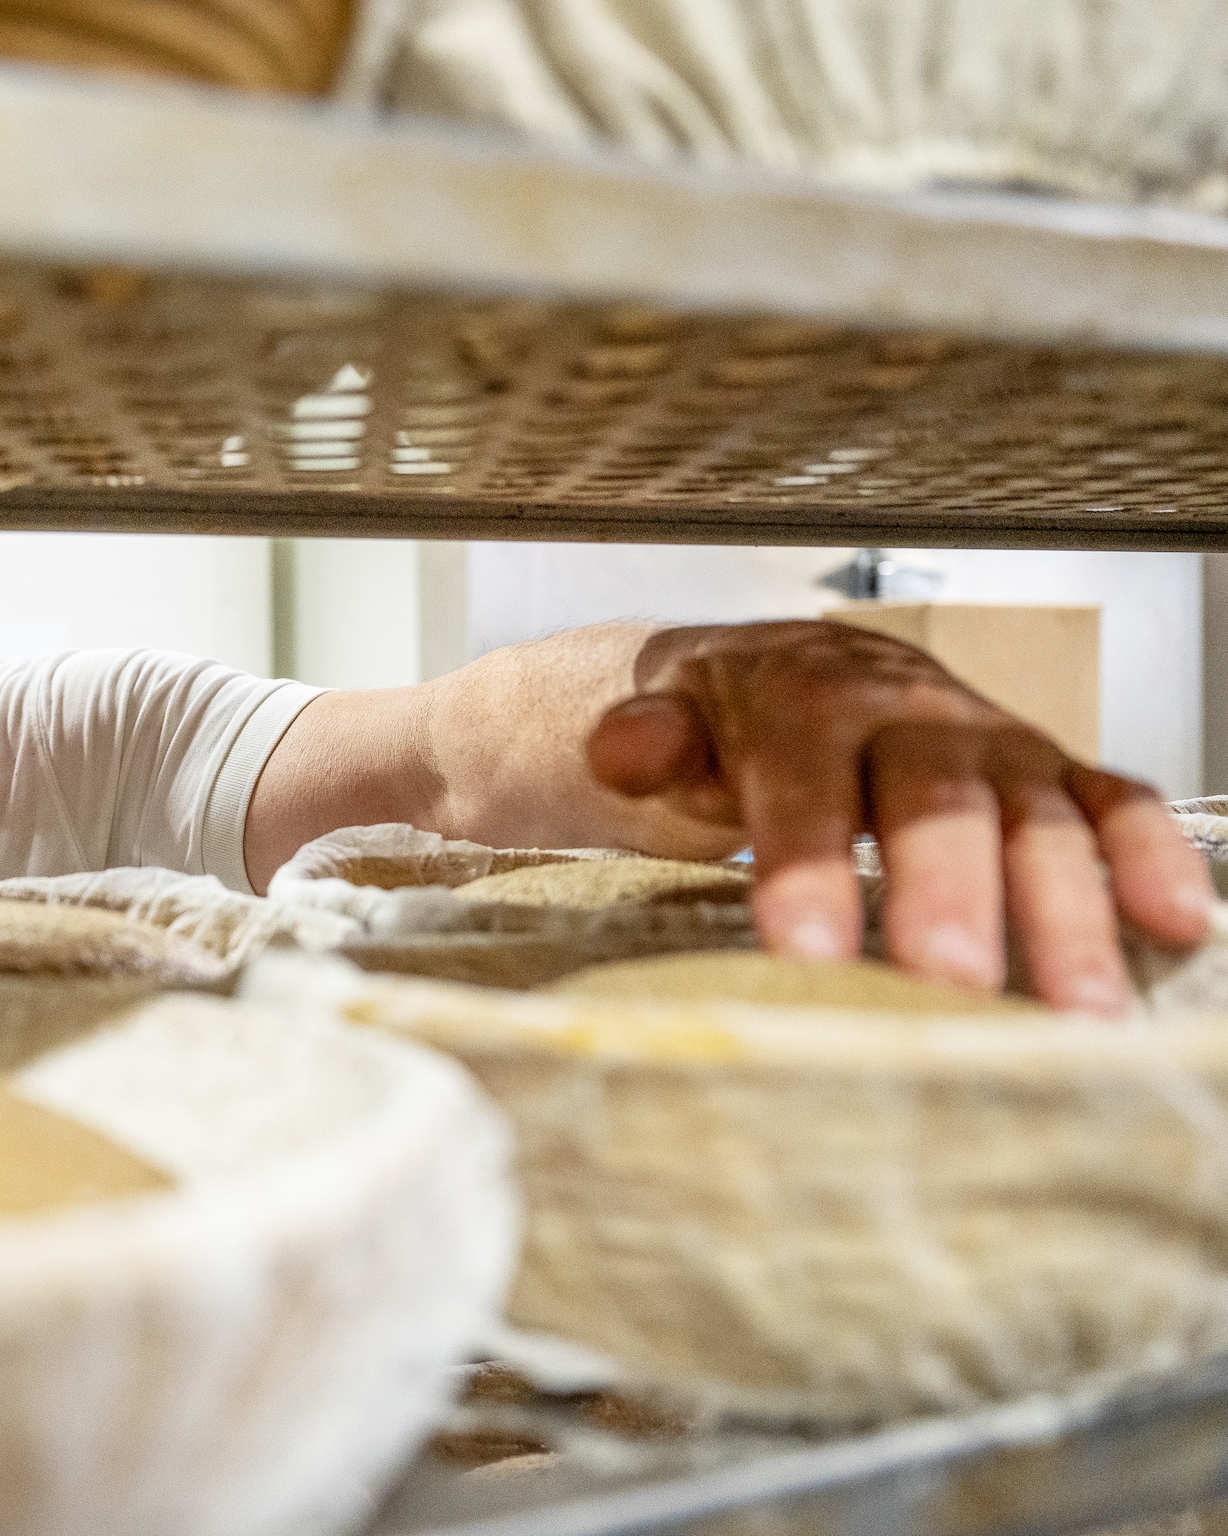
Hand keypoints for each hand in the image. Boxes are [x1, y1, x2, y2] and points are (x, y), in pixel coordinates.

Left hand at [584, 621, 1211, 1012]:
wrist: (778, 674)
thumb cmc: (719, 726)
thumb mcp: (663, 726)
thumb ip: (646, 744)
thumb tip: (622, 748)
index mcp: (804, 699)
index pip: (803, 781)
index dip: (807, 863)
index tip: (804, 955)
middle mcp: (910, 711)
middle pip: (936, 796)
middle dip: (948, 892)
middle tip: (950, 987)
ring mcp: (990, 740)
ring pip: (1038, 813)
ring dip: (1066, 908)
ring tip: (1079, 1014)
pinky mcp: (1046, 772)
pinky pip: (1113, 802)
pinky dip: (1151, 857)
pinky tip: (1179, 929)